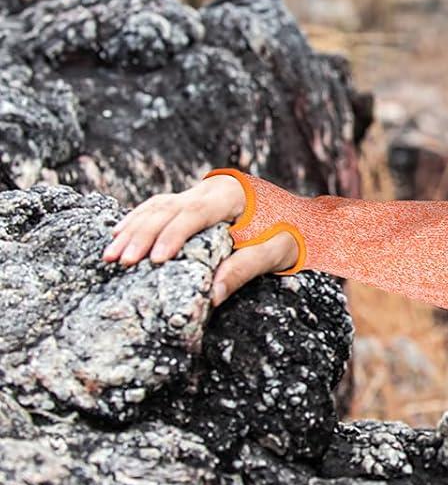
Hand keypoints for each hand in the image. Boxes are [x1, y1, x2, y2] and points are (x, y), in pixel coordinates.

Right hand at [101, 174, 297, 305]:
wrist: (300, 218)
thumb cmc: (292, 234)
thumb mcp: (277, 251)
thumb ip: (245, 268)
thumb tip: (210, 296)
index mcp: (233, 194)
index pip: (196, 211)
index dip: (173, 234)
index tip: (156, 259)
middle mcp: (212, 188)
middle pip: (170, 208)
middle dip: (143, 234)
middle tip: (120, 262)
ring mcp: (200, 193)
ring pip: (159, 206)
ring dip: (133, 228)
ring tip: (109, 254)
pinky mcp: (192, 203)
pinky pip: (159, 207)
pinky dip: (138, 220)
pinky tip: (118, 234)